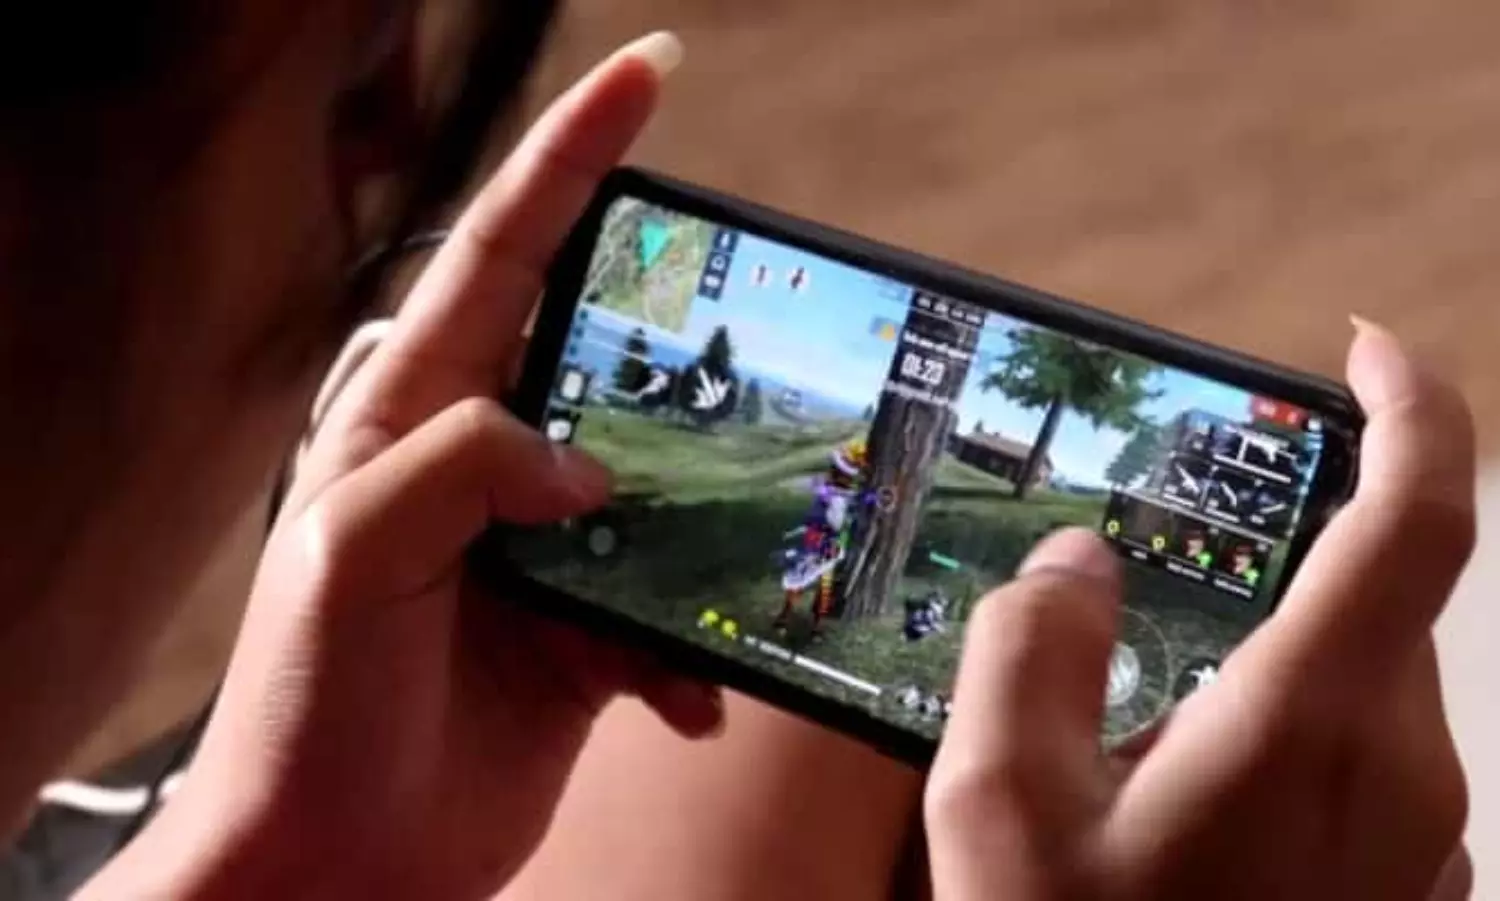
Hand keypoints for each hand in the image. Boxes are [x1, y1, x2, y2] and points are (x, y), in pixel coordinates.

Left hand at [86, 32, 721, 900]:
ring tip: (756, 541)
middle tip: (759, 327)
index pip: (504, 255)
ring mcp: (547, 551)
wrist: (338, 860)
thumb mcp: (355, 553)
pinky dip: (691, 653)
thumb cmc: (310, 705)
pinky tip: (687, 699)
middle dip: (682, 345)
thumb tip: (583, 463)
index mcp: (419, 417)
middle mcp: (490, 467)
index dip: (574, 159)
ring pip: (661, 490)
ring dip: (709, 524)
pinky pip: (670, 611)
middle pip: (606, 360)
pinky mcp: (588, 634)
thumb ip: (463, 468)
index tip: (651, 73)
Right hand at [925, 322, 1473, 899]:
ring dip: (1267, 669)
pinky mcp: (1406, 900)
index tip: (1356, 349)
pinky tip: (1181, 812)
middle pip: (1371, 607)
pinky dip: (1284, 743)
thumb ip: (1033, 649)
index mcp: (1315, 727)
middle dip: (1274, 568)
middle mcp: (1404, 779)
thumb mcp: (998, 806)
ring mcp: (1421, 852)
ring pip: (1360, 696)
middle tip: (1153, 592)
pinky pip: (1358, 775)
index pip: (1419, 518)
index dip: (1411, 409)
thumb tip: (1079, 566)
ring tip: (1140, 729)